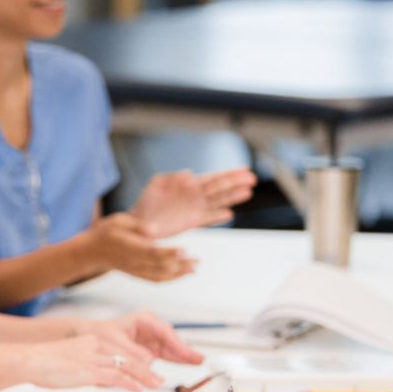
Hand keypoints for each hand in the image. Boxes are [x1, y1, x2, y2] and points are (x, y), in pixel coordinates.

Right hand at [20, 335, 159, 391]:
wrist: (29, 360)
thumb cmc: (46, 363)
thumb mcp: (73, 360)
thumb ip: (91, 367)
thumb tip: (104, 379)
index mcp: (94, 341)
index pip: (123, 350)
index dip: (140, 360)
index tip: (151, 369)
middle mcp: (96, 346)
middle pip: (130, 356)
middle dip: (148, 369)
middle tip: (161, 379)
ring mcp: (92, 358)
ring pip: (127, 365)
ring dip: (144, 376)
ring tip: (157, 384)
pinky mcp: (87, 371)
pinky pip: (114, 375)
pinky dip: (129, 383)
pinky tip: (137, 389)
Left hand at [74, 311, 203, 367]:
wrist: (90, 337)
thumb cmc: (101, 334)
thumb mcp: (115, 342)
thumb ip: (132, 353)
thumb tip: (149, 363)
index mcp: (143, 319)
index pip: (164, 331)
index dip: (177, 343)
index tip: (187, 353)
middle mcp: (150, 327)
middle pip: (171, 339)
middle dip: (185, 349)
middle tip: (199, 358)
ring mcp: (151, 338)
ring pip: (171, 347)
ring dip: (183, 355)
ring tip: (198, 361)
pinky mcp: (150, 348)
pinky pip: (166, 353)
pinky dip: (176, 359)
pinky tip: (187, 363)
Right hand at [81, 213, 194, 281]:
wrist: (91, 252)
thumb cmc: (106, 232)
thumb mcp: (118, 221)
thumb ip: (136, 225)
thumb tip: (155, 230)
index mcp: (130, 246)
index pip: (152, 252)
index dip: (169, 253)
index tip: (185, 250)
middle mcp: (134, 261)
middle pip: (160, 265)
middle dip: (180, 264)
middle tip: (197, 260)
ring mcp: (135, 270)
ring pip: (160, 275)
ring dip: (178, 273)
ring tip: (194, 268)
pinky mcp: (137, 274)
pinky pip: (155, 280)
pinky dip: (170, 279)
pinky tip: (181, 274)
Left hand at [130, 168, 256, 237]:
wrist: (139, 222)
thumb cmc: (147, 202)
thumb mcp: (157, 183)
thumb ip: (172, 177)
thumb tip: (189, 173)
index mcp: (189, 185)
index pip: (213, 177)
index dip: (228, 174)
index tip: (244, 169)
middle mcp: (196, 196)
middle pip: (220, 188)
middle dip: (236, 183)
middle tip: (252, 179)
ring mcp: (195, 209)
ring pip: (218, 202)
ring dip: (232, 198)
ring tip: (247, 193)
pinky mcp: (191, 222)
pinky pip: (207, 219)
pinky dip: (217, 216)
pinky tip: (228, 214)